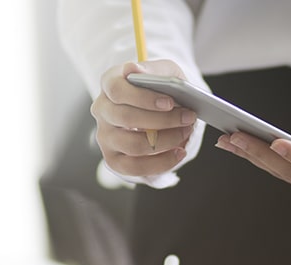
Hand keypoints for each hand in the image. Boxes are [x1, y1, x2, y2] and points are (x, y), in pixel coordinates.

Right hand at [90, 59, 197, 176]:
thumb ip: (152, 70)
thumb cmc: (161, 88)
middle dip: (162, 120)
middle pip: (125, 118)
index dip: (143, 98)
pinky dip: (161, 162)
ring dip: (165, 141)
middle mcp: (102, 110)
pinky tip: (179, 152)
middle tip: (188, 118)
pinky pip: (135, 167)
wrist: (161, 108)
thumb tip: (134, 70)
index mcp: (110, 83)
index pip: (117, 89)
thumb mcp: (164, 72)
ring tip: (185, 133)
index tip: (169, 102)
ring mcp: (105, 136)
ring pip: (132, 145)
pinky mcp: (114, 159)